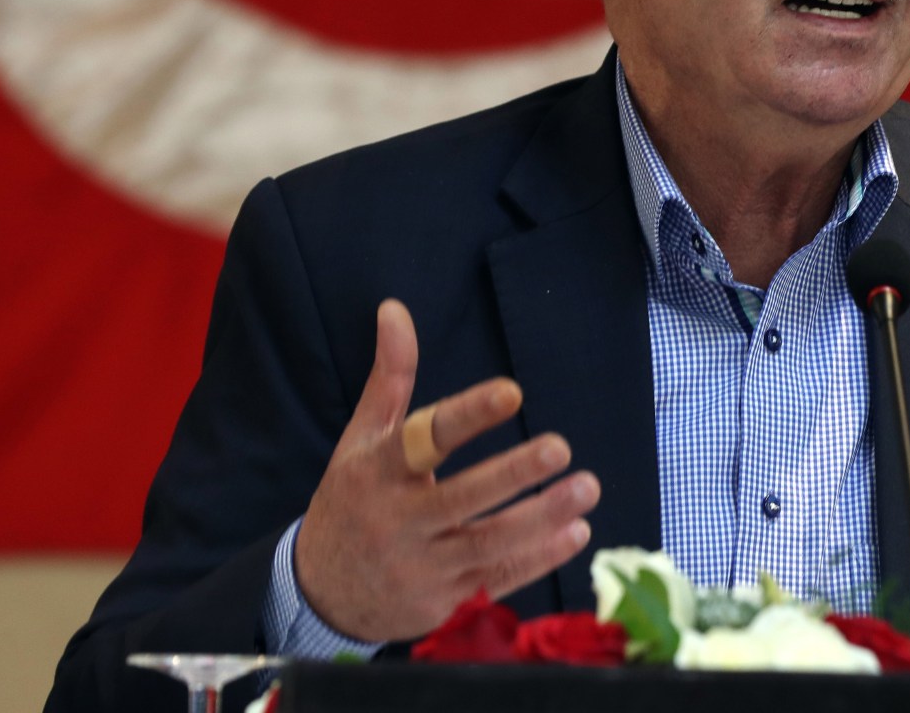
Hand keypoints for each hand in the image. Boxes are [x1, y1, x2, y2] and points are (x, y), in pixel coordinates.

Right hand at [295, 299, 599, 641]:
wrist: (322, 592)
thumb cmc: (353, 499)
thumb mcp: (362, 437)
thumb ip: (389, 376)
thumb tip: (394, 309)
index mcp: (379, 471)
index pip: (426, 439)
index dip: (469, 415)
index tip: (512, 392)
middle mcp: (399, 520)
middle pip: (462, 497)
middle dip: (514, 473)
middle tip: (562, 448)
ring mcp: (422, 567)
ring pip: (487, 543)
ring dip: (540, 518)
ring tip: (587, 488)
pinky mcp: (443, 602)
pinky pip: (496, 579)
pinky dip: (538, 559)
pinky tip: (576, 533)